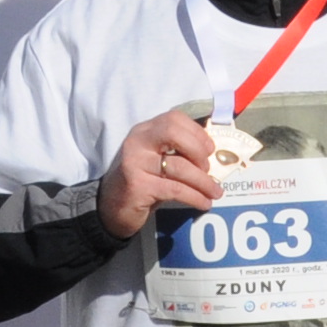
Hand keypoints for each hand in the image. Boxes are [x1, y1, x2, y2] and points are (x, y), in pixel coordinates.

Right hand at [98, 109, 221, 239]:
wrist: (111, 208)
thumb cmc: (142, 181)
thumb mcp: (156, 159)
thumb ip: (177, 151)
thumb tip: (212, 154)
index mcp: (144, 131)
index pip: (174, 118)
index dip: (197, 133)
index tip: (209, 151)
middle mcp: (137, 142)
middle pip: (173, 132)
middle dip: (198, 151)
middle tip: (208, 169)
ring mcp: (135, 163)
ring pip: (179, 167)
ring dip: (204, 182)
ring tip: (215, 193)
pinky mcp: (137, 186)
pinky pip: (175, 189)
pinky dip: (195, 197)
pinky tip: (204, 203)